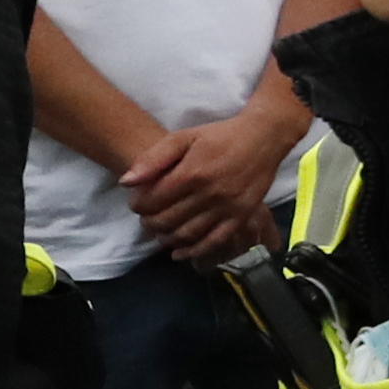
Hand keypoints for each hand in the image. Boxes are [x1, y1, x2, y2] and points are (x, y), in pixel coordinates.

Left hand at [122, 102, 297, 260]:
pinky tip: (179, 252)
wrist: (262, 138)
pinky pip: (214, 241)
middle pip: (168, 220)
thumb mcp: (183, 137)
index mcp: (192, 172)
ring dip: (167, 238)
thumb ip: (154, 158)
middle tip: (146, 220)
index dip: (138, 205)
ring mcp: (227, 208)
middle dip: (150, 223)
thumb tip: (126, 182)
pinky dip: (194, 251)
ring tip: (160, 233)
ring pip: (188, 234)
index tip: (136, 203)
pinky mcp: (241, 217)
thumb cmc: (219, 136)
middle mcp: (209, 194)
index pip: (154, 200)